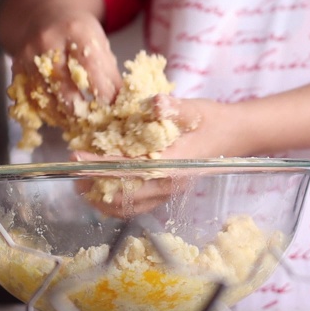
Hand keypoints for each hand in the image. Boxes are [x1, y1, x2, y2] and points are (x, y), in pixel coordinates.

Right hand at [0, 0, 121, 120]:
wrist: (41, 14)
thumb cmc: (76, 32)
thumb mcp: (99, 43)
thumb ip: (109, 74)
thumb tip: (120, 104)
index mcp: (75, 31)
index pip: (90, 67)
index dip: (102, 92)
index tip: (111, 109)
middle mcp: (48, 43)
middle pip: (65, 88)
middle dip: (82, 111)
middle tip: (94, 122)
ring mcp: (29, 57)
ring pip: (48, 99)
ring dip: (65, 116)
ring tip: (79, 123)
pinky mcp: (17, 69)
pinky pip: (32, 100)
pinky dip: (48, 112)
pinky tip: (61, 115)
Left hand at [70, 94, 226, 217]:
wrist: (236, 137)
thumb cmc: (212, 120)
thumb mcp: (195, 109)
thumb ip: (174, 108)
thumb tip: (155, 104)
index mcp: (172, 165)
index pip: (129, 169)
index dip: (101, 165)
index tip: (77, 159)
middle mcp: (169, 184)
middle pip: (125, 196)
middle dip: (96, 187)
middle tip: (74, 176)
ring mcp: (168, 191)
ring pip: (130, 206)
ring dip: (103, 199)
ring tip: (83, 186)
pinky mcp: (167, 192)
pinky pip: (138, 206)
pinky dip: (117, 202)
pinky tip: (103, 191)